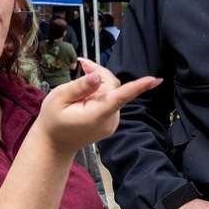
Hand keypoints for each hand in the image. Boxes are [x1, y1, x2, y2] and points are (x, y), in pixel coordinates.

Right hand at [38, 59, 160, 153]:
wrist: (55, 143)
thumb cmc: (54, 120)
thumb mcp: (58, 98)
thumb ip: (79, 86)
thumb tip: (97, 77)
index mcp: (97, 114)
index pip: (120, 98)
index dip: (137, 87)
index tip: (154, 79)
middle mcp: (109, 119)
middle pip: (113, 86)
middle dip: (100, 73)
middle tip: (82, 64)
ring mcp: (112, 121)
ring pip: (113, 90)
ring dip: (99, 80)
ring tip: (82, 74)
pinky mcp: (111, 119)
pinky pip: (111, 98)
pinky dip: (100, 90)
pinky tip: (86, 88)